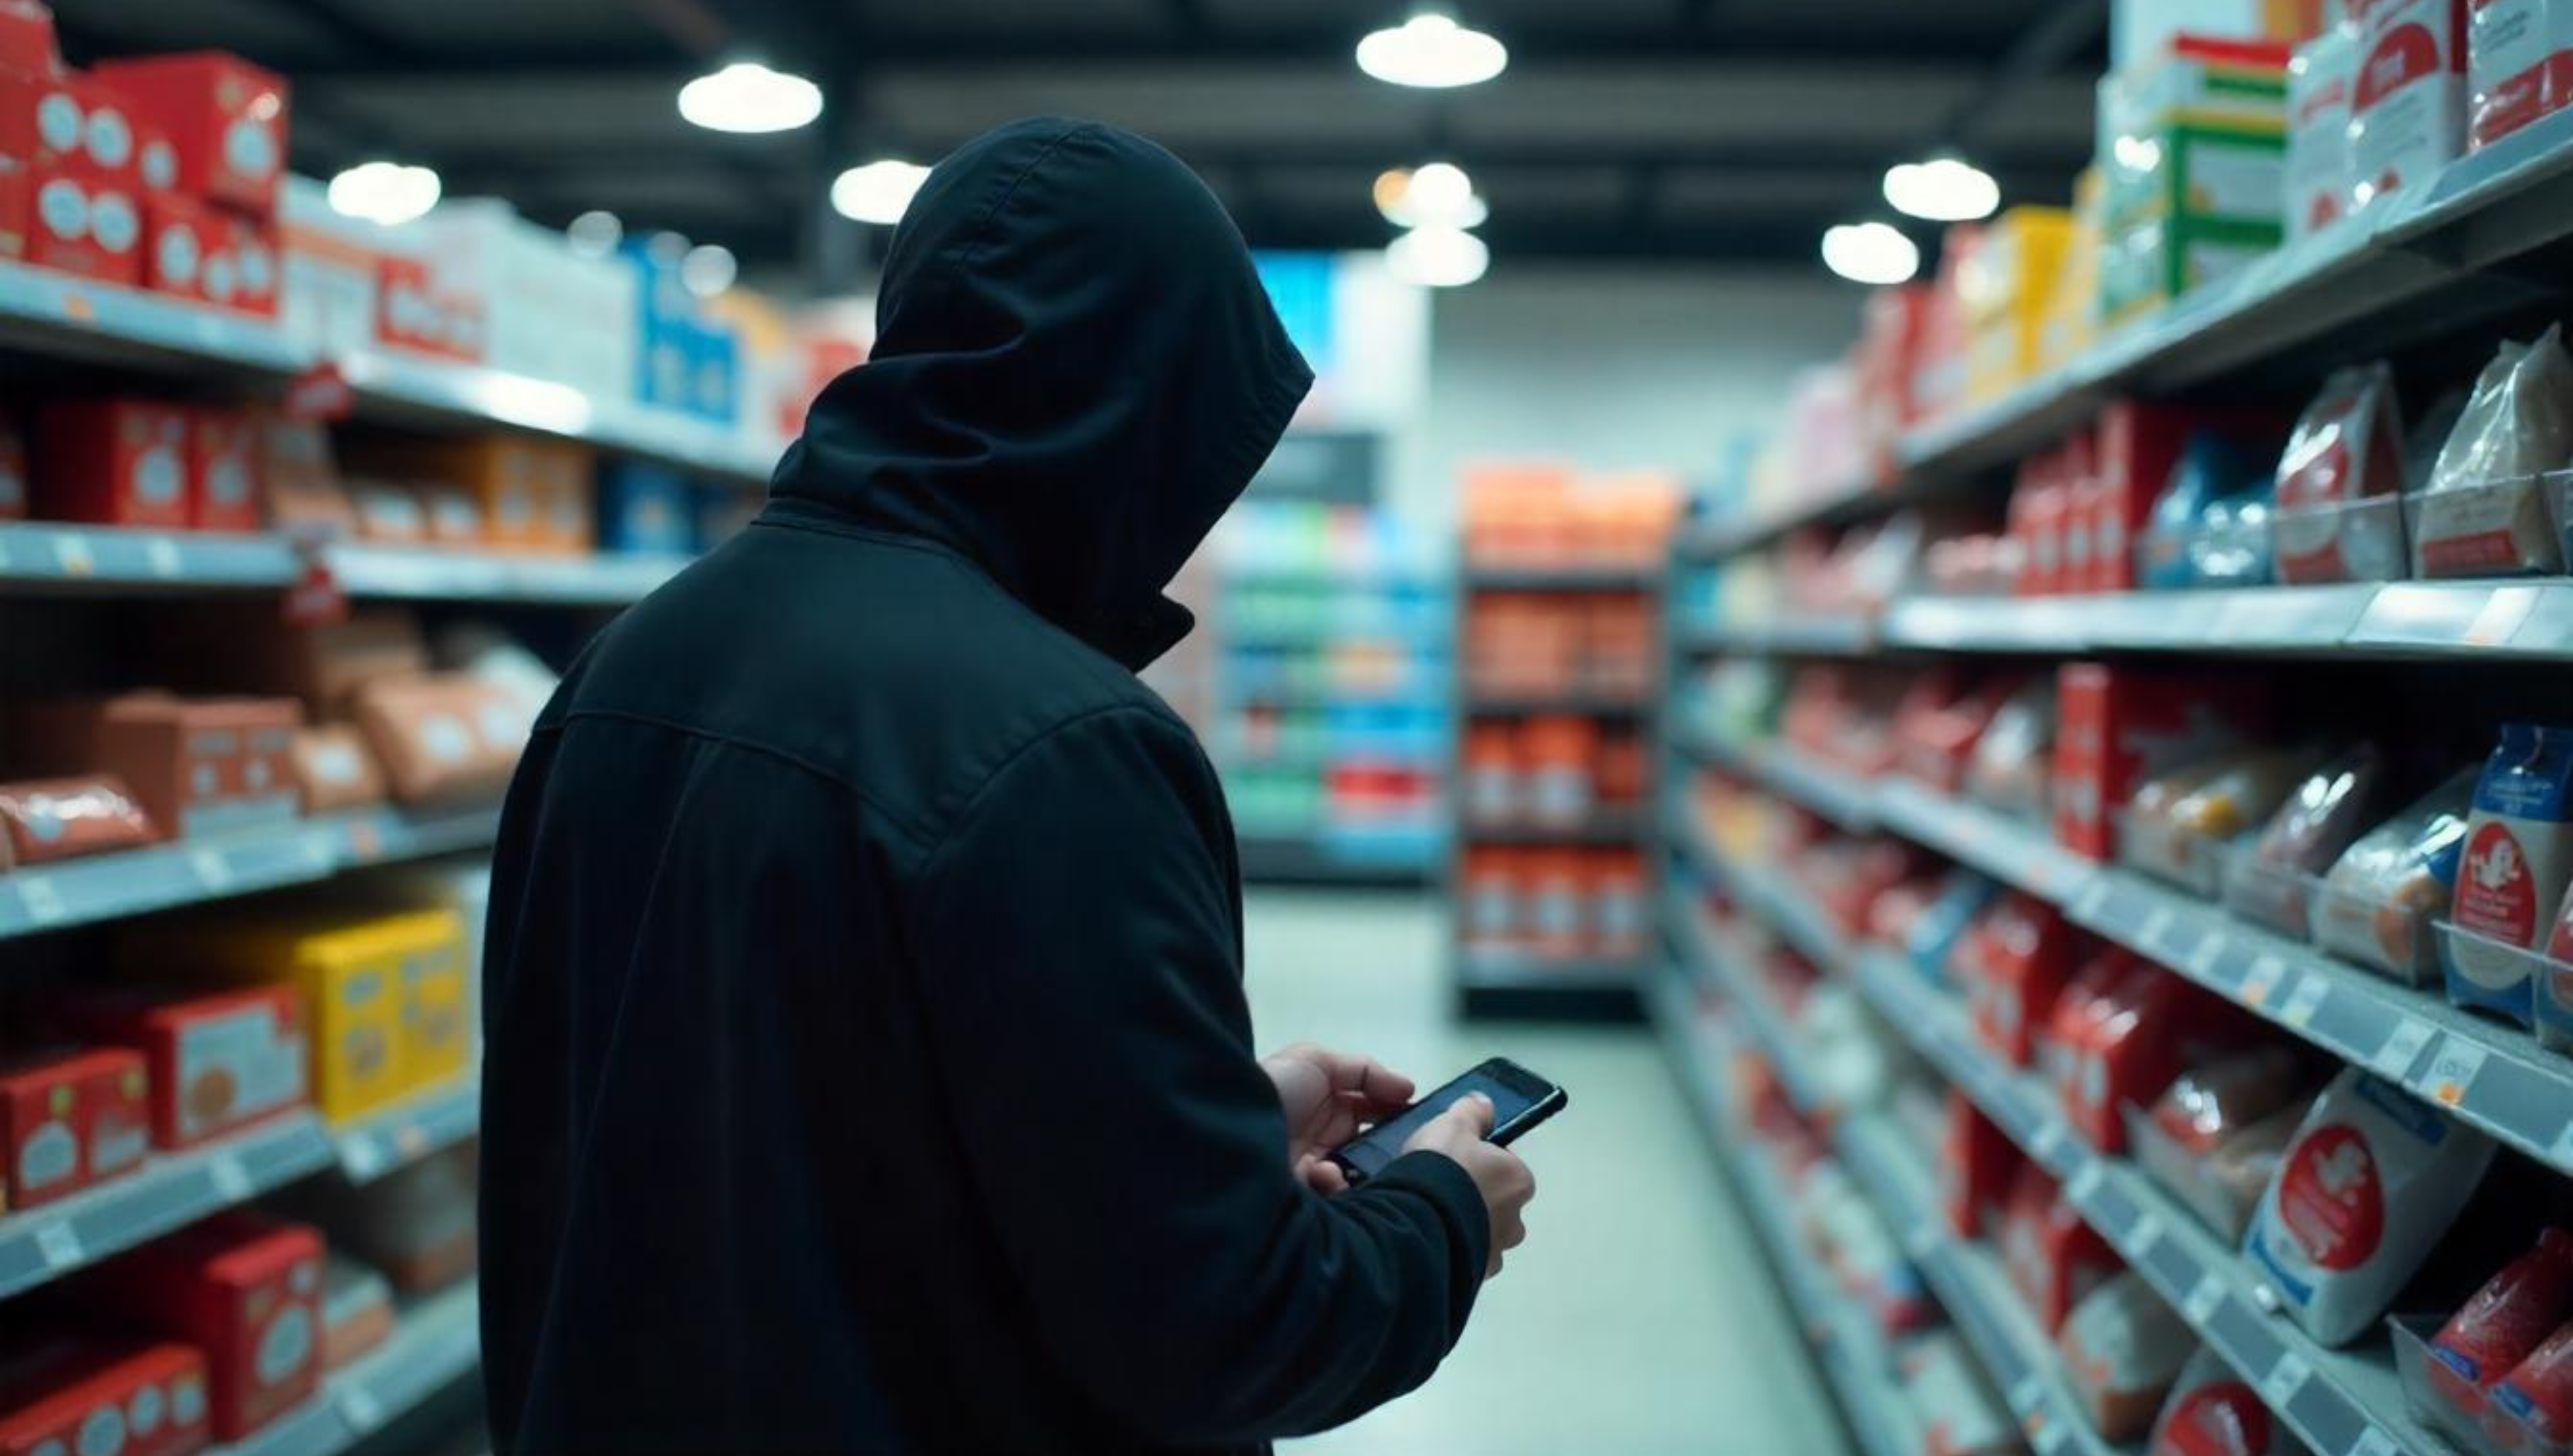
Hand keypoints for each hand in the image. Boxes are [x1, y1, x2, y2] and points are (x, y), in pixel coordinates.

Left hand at [1261, 1043, 1414, 1194]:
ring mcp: (1310, 1168)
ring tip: (1349, 1160)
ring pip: (1356, 1175)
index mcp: (1325, 1105)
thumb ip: (1364, 1070)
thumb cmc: (1272, 1088)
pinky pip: (1334, 1198)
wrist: (1227, 1125)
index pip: (1371, 1111)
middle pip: (1367, 1146)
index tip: (1418, 1116)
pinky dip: (1333, 1187)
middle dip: (1384, 1149)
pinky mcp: (1303, 1196)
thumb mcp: (1315, 1060)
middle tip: (1401, 1147)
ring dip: (1358, 1169)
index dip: (1394, 1112)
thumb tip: (1408, 1087)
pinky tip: (1322, 1174)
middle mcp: (1320, 1137)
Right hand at [1402, 1093, 1535, 1278]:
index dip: (1481, 1162)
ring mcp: (1494, 1253)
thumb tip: (1485, 1104)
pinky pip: (1463, 1258)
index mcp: (1518, 1181)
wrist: (1419, 1223)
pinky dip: (1450, 1250)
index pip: (1507, 1167)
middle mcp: (1515, 1221)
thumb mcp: (1453, 1125)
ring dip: (1463, 1228)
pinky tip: (1426, 1238)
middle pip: (1497, 1205)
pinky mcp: (1472, 1276)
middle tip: (1440, 1189)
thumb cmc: (1443, 1168)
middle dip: (1475, 1200)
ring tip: (1429, 1217)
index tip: (1454, 1161)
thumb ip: (1473, 1112)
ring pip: (1482, 1236)